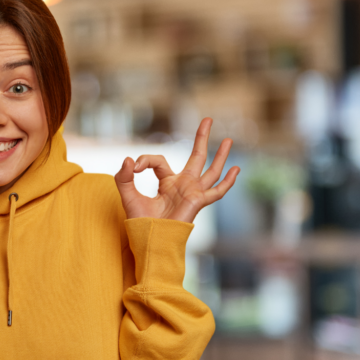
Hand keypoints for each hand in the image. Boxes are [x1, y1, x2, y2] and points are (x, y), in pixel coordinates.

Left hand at [114, 117, 238, 222]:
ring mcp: (193, 192)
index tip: (135, 167)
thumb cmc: (140, 222)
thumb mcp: (128, 196)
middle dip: (202, 138)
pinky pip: (216, 191)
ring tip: (229, 139)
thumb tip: (129, 159)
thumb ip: (123, 177)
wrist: (149, 240)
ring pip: (211, 170)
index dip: (146, 160)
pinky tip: (236, 170)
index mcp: (167, 183)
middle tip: (208, 119)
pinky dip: (227, 181)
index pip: (159, 161)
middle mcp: (183, 185)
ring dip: (220, 155)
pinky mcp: (198, 201)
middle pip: (196, 157)